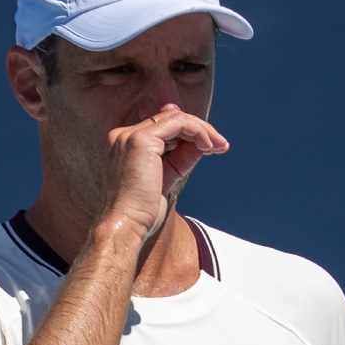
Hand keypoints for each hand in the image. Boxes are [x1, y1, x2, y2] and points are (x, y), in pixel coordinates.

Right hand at [99, 103, 228, 243]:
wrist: (126, 226)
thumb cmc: (142, 212)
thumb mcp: (166, 179)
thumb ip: (179, 158)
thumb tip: (201, 143)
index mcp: (124, 145)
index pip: (162, 128)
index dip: (188, 134)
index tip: (211, 148)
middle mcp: (123, 136)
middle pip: (169, 118)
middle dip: (199, 130)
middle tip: (221, 145)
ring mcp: (130, 135)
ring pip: (176, 118)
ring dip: (202, 130)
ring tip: (219, 146)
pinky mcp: (141, 139)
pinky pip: (179, 124)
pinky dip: (198, 131)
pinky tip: (209, 146)